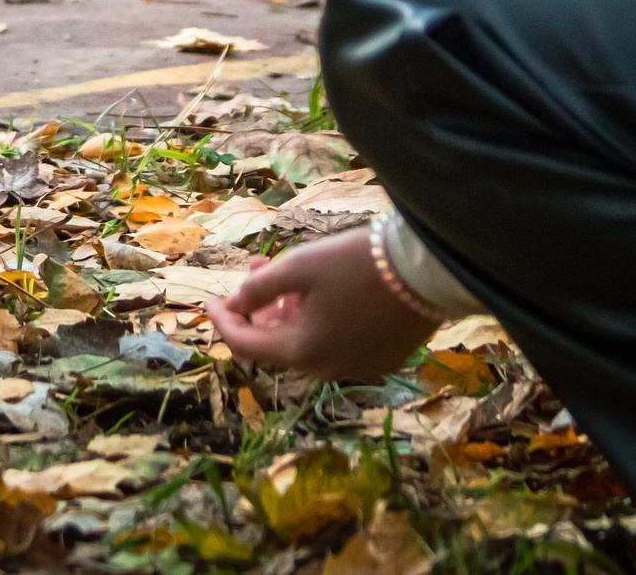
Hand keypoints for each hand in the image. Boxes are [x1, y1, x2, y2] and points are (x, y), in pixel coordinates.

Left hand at [204, 231, 442, 378]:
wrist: (426, 271)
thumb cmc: (356, 264)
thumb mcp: (298, 267)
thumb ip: (259, 288)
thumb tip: (237, 302)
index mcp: (302, 352)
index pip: (246, 345)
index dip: (223, 320)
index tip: (209, 300)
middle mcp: (328, 370)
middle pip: (277, 346)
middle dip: (257, 312)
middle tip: (253, 278)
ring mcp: (358, 368)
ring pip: (307, 345)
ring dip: (287, 316)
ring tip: (285, 280)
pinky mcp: (382, 359)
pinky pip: (336, 345)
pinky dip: (317, 323)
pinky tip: (320, 296)